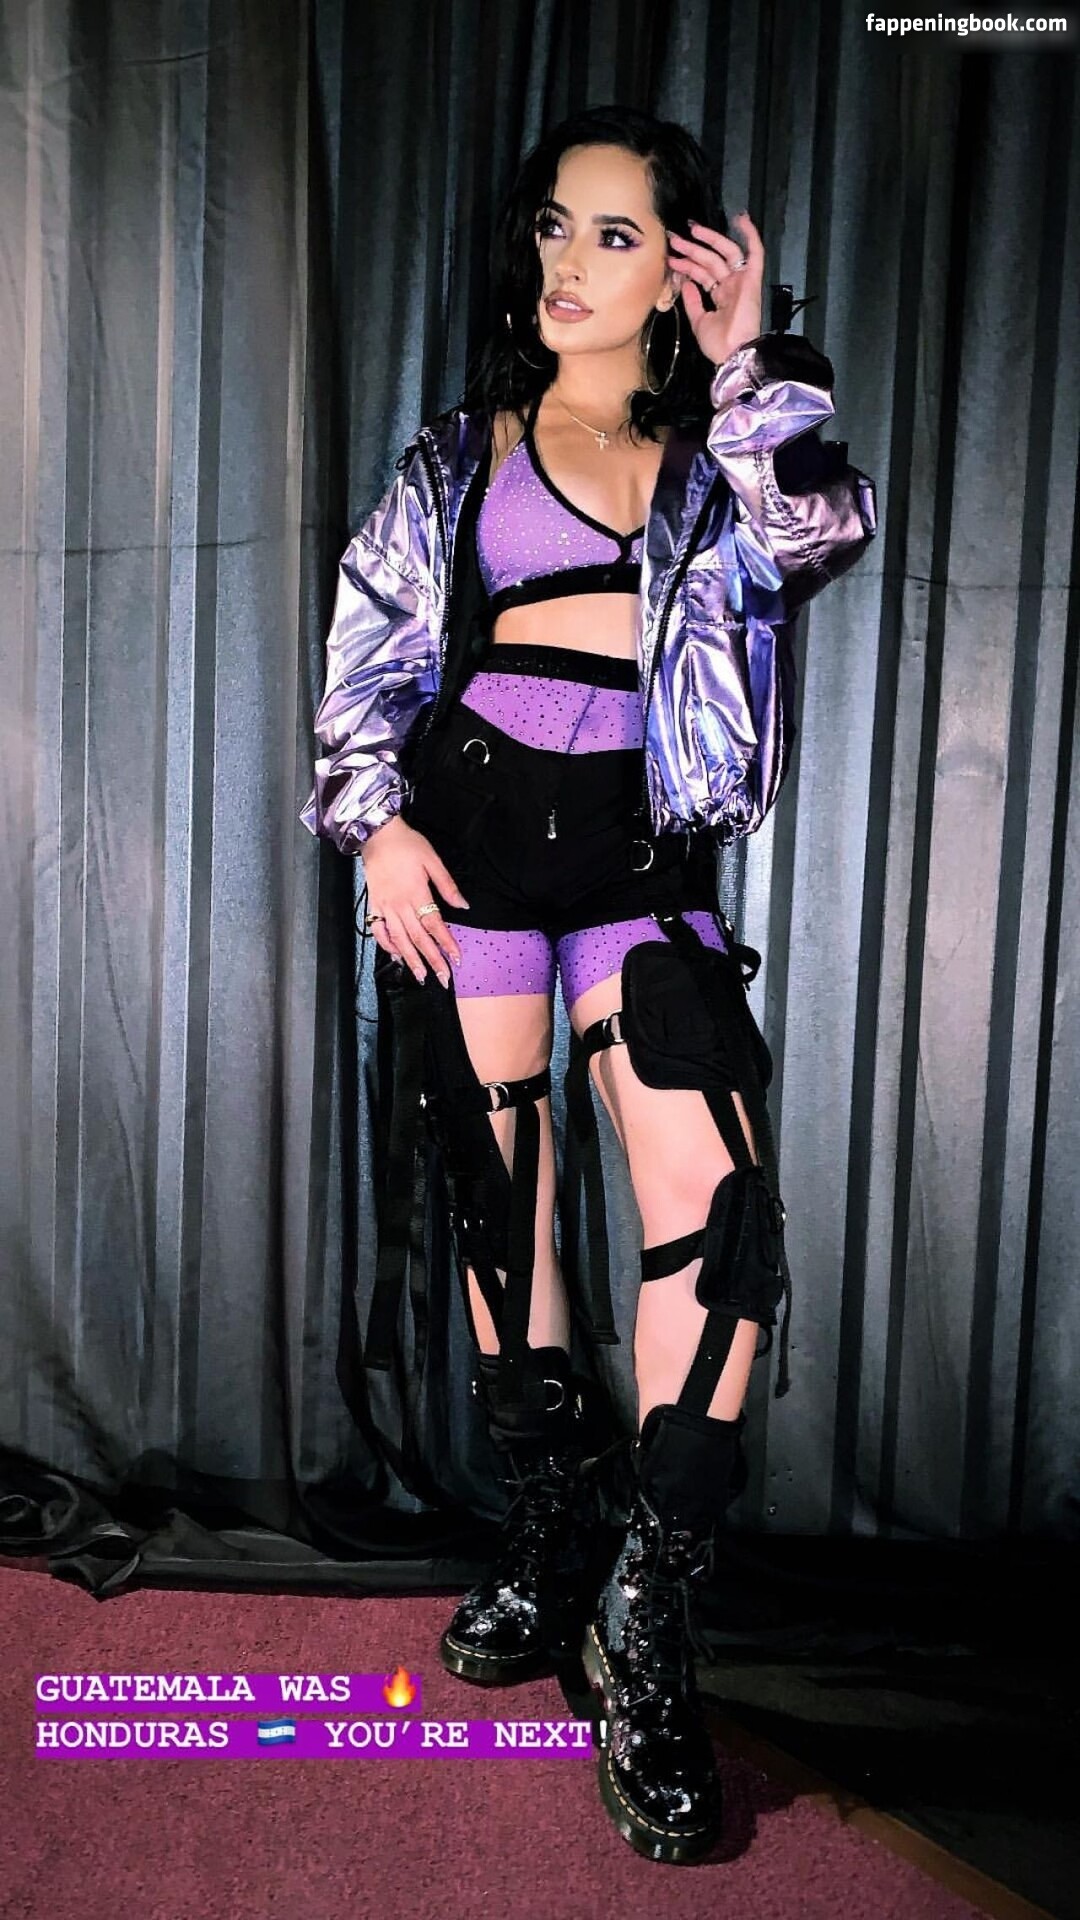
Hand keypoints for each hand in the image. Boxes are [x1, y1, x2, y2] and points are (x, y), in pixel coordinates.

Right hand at [361, 815, 468, 986]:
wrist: (377, 834)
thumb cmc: (407, 844)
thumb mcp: (433, 860)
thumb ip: (447, 885)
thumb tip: (463, 905)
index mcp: (417, 892)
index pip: (434, 924)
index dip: (446, 943)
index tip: (456, 959)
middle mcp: (400, 904)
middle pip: (418, 938)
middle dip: (432, 960)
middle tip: (443, 978)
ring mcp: (385, 907)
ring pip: (399, 939)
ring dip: (411, 960)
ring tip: (421, 976)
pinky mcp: (374, 905)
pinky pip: (378, 931)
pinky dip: (387, 945)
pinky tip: (397, 956)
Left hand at [666, 211, 763, 367]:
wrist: (732, 354)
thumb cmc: (718, 345)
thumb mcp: (698, 321)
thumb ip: (692, 301)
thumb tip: (685, 283)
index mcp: (721, 296)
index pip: (702, 274)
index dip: (687, 265)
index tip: (671, 258)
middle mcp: (731, 286)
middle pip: (710, 261)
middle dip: (692, 249)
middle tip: (675, 239)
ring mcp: (742, 281)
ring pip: (725, 253)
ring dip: (709, 240)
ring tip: (692, 230)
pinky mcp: (752, 280)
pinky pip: (755, 254)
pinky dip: (750, 236)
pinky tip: (741, 219)